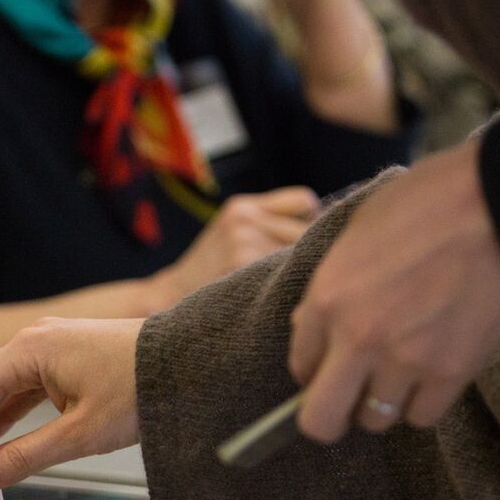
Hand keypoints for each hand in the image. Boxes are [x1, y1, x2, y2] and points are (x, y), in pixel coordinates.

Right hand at [0, 318, 141, 493]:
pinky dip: (11, 410)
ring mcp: (49, 344)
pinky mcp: (65, 354)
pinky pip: (24, 383)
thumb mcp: (78, 435)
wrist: (189, 365)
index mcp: (27, 352)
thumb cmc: (140, 392)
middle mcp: (32, 341)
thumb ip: (22, 458)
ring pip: (0, 384)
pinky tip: (7, 437)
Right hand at [152, 187, 318, 308]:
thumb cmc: (210, 273)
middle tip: (298, 275)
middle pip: (308, 229)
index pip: (304, 201)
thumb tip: (331, 232)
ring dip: (298, 272)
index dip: (311, 222)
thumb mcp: (231, 234)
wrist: (168, 297)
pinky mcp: (241, 262)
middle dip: (310, 252)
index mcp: (242, 206)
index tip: (301, 245)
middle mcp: (244, 216)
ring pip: (299, 253)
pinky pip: (285, 271)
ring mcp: (242, 238)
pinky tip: (273, 296)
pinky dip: (287, 285)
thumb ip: (268, 225)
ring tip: (280, 289)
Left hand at [288, 139, 499, 441]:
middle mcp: (357, 339)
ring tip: (400, 373)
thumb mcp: (359, 229)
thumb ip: (330, 284)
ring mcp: (404, 360)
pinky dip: (424, 403)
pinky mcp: (451, 372)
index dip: (313, 370)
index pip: (299, 366)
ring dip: (383, 403)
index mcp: (327, 299)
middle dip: (330, 416)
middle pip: (322, 420)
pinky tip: (431, 375)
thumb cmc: (431, 202)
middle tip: (348, 400)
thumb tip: (308, 323)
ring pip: (376, 420)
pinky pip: (423, 416)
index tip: (330, 364)